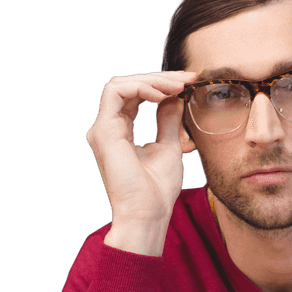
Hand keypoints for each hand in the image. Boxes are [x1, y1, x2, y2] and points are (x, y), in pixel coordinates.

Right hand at [85, 71, 197, 254]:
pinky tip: (164, 95)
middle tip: (188, 79)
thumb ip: (167, 120)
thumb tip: (175, 97)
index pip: (136, 95)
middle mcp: (108, 128)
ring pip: (120, 84)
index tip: (189, 83)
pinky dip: (141, 88)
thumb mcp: (169, 146)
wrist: (148, 213)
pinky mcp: (103, 131)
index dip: (161, 84)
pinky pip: (116, 92)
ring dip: (152, 80)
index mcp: (120, 131)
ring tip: (178, 86)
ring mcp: (103, 129)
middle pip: (128, 86)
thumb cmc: (158, 189)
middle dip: (160, 78)